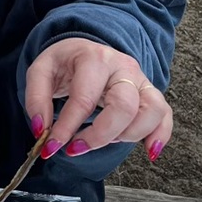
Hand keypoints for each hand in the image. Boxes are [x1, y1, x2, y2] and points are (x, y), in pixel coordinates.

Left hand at [25, 38, 171, 162]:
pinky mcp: (150, 94)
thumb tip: (41, 130)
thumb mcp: (40, 71)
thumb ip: (36, 99)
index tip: (51, 146)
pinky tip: (148, 151)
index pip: (85, 99)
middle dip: (99, 136)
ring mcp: (141, 80)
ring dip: (127, 136)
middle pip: (124, 107)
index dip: (67, 128)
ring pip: (151, 112)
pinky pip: (165, 115)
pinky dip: (160, 136)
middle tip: (76, 147)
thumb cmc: (64, 62)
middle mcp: (123, 67)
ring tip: (103, 139)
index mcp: (94, 58)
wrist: (84, 50)